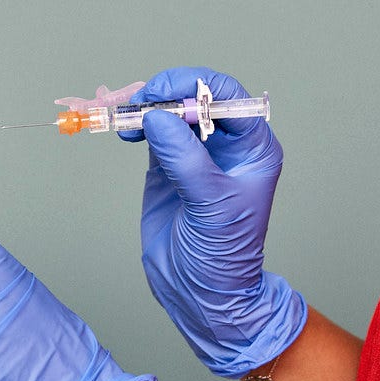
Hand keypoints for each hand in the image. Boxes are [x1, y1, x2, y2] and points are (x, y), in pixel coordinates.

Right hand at [131, 67, 307, 377]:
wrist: (201, 293)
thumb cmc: (223, 255)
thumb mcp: (211, 205)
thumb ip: (186, 159)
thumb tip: (157, 116)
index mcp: (254, 148)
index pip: (228, 97)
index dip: (194, 87)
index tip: (162, 94)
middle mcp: (228, 145)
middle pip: (196, 96)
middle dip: (165, 93)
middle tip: (138, 102)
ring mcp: (196, 153)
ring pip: (171, 110)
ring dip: (146, 106)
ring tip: (126, 118)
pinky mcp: (168, 165)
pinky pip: (153, 130)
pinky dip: (136, 123)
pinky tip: (126, 129)